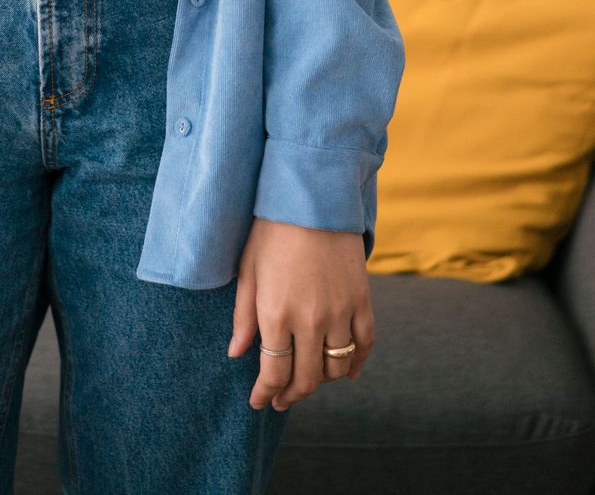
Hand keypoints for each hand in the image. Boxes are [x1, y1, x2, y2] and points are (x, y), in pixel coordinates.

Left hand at [227, 219, 373, 411]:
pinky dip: (355, 365)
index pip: (273, 372)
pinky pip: (364, 346)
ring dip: (321, 381)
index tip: (259, 402)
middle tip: (281, 399)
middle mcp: (310, 320)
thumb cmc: (271, 230)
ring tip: (307, 380)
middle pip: (307, 379)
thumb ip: (243, 316)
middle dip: (291, 395)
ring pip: (335, 368)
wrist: (313, 198)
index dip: (265, 393)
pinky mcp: (362, 301)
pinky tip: (345, 373)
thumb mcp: (247, 269)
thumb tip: (236, 354)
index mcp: (276, 313)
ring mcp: (340, 312)